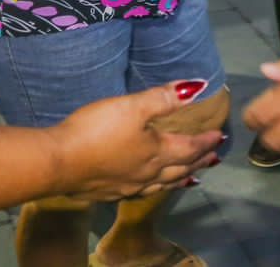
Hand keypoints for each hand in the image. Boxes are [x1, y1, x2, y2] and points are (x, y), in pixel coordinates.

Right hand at [52, 81, 224, 201]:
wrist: (59, 163)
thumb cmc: (96, 131)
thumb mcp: (131, 107)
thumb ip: (163, 97)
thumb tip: (197, 87)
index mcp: (156, 152)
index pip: (189, 148)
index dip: (206, 141)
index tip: (220, 136)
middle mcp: (147, 174)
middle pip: (180, 169)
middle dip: (199, 162)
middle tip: (214, 158)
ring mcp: (128, 187)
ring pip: (163, 184)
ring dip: (181, 179)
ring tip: (191, 178)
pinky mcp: (109, 193)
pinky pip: (143, 192)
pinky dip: (156, 188)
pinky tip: (147, 187)